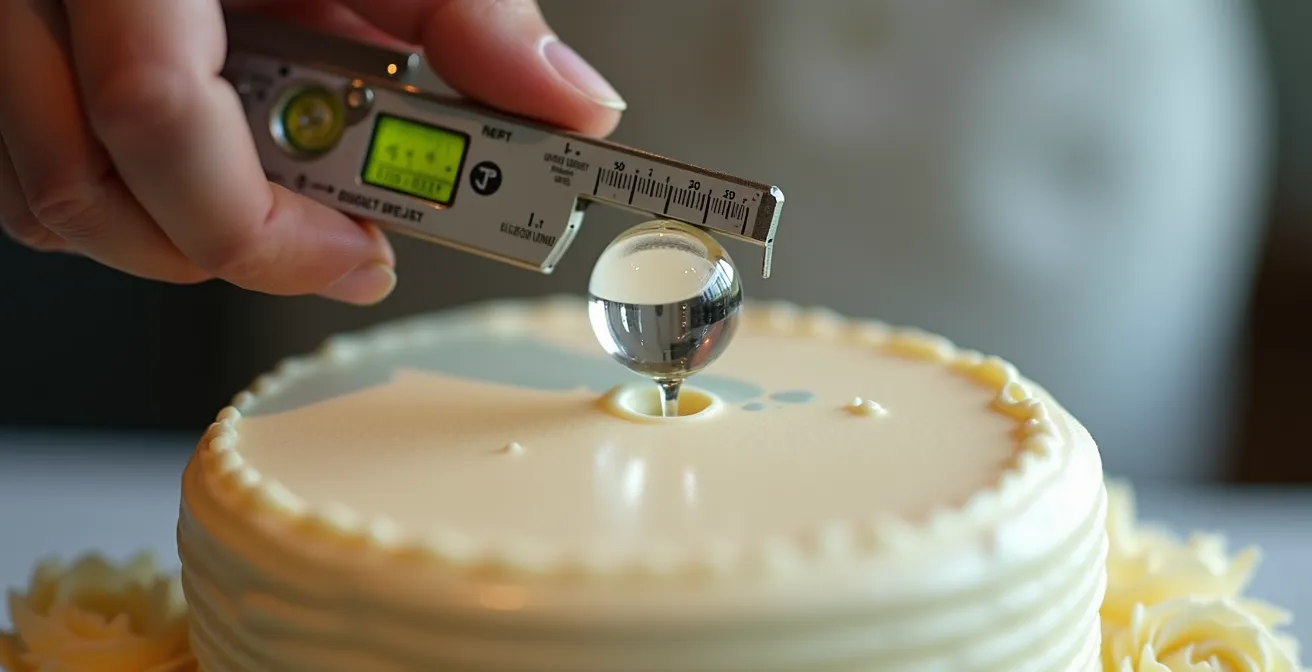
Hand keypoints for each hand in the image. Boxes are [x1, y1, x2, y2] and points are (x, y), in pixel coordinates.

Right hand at [0, 0, 624, 303]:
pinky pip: (29, 163)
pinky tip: (201, 151)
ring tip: (268, 188)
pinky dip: (123, 190)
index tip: (360, 251)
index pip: (153, 116)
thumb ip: (464, 10)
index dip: (262, 224)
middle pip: (82, 190)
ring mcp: (2, 21)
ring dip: (167, 229)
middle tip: (330, 242)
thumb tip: (567, 100)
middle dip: (224, 249)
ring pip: (43, 195)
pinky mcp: (7, 48)